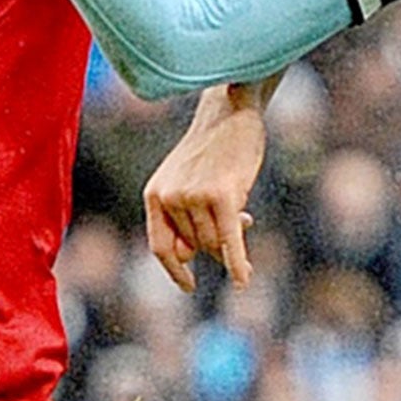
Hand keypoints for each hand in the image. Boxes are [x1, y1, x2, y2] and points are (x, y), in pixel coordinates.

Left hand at [143, 85, 270, 291]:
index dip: (175, 271)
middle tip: (238, 222)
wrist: (229, 114)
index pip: (161, 247)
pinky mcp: (222, 195)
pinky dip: (237, 262)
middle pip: (196, 246)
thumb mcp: (185, 182)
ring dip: (232, 241)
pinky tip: (243, 280)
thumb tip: (190, 257)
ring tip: (245, 215)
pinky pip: (230, 240)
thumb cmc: (210, 151)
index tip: (188, 286)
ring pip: (214, 243)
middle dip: (216, 244)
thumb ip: (183, 218)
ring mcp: (194, 196)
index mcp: (154, 195)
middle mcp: (169, 197)